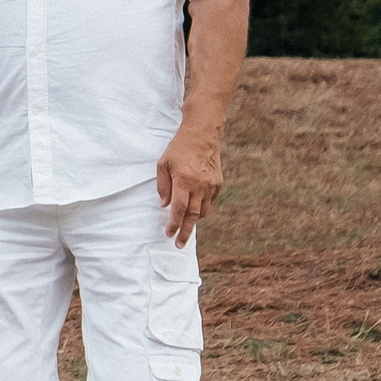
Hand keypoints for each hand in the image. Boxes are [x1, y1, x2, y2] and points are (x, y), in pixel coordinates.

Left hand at [155, 124, 223, 245]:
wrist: (202, 135)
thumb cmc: (178, 148)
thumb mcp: (163, 164)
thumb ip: (163, 186)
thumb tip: (164, 205)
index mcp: (184, 180)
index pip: (179, 208)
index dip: (173, 223)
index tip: (169, 234)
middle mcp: (200, 185)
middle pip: (193, 215)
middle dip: (185, 231)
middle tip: (179, 244)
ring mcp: (211, 185)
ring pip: (203, 211)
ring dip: (194, 221)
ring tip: (185, 229)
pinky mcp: (218, 183)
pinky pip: (210, 201)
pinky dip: (202, 208)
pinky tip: (195, 211)